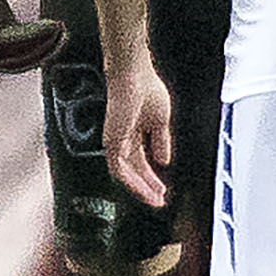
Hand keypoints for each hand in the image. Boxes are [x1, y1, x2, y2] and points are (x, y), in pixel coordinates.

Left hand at [101, 60, 178, 206]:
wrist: (135, 75)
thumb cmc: (146, 88)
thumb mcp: (160, 121)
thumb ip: (160, 142)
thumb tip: (164, 162)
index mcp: (130, 132)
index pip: (139, 161)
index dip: (150, 177)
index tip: (163, 192)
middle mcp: (120, 138)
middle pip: (132, 170)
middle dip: (146, 186)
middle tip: (159, 201)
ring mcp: (114, 140)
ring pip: (124, 173)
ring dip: (140, 188)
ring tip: (156, 200)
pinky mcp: (111, 140)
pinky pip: (119, 168)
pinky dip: (133, 181)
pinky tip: (146, 189)